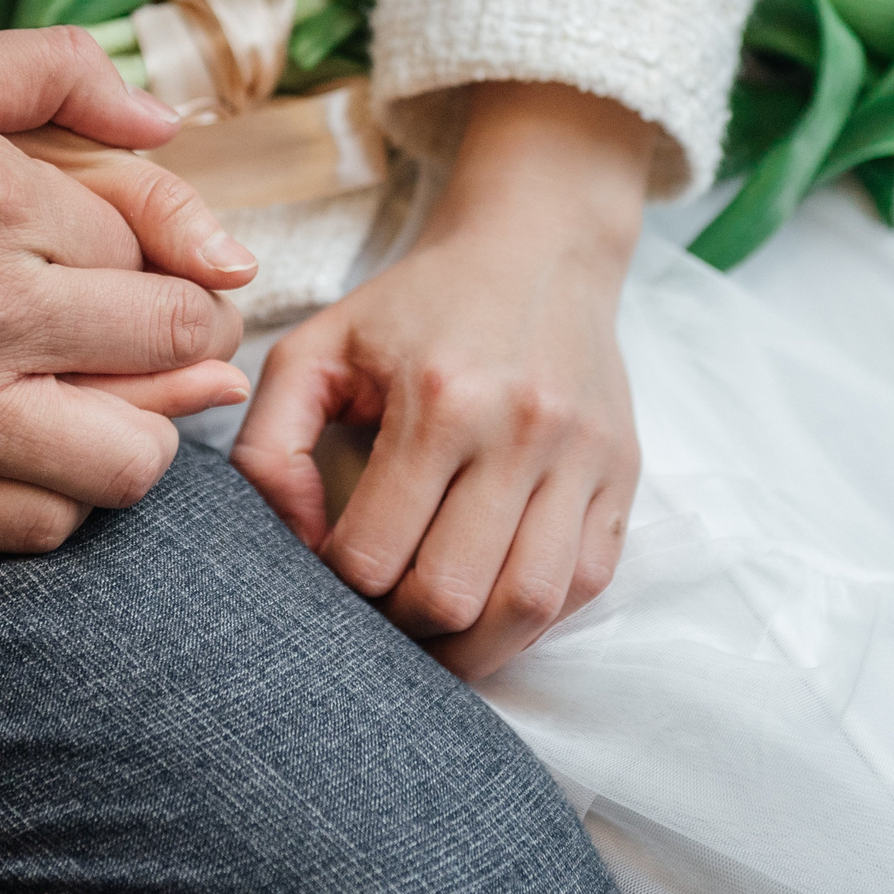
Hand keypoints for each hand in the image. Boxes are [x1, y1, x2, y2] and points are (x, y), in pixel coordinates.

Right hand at [0, 28, 248, 551]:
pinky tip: (46, 450)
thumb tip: (168, 117)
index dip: (165, 251)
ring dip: (144, 428)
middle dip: (189, 333)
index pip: (154, 246)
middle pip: (170, 343)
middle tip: (168, 328)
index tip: (150, 259)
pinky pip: (39, 526)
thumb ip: (56, 70)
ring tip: (115, 399)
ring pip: (128, 460)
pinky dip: (64, 496)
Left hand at [232, 83, 653, 679]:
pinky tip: (493, 603)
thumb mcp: (318, 345)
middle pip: (451, 595)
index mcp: (438, 398)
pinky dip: (535, 616)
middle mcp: (521, 430)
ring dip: (473, 647)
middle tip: (378, 613)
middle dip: (401, 627)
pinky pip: (586, 583)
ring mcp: (583, 455)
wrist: (538, 246)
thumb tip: (290, 538)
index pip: (373, 554)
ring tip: (434, 638)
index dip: (336, 585)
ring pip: (528, 606)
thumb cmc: (416, 304)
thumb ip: (270, 444)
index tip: (330, 569)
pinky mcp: (623, 472)